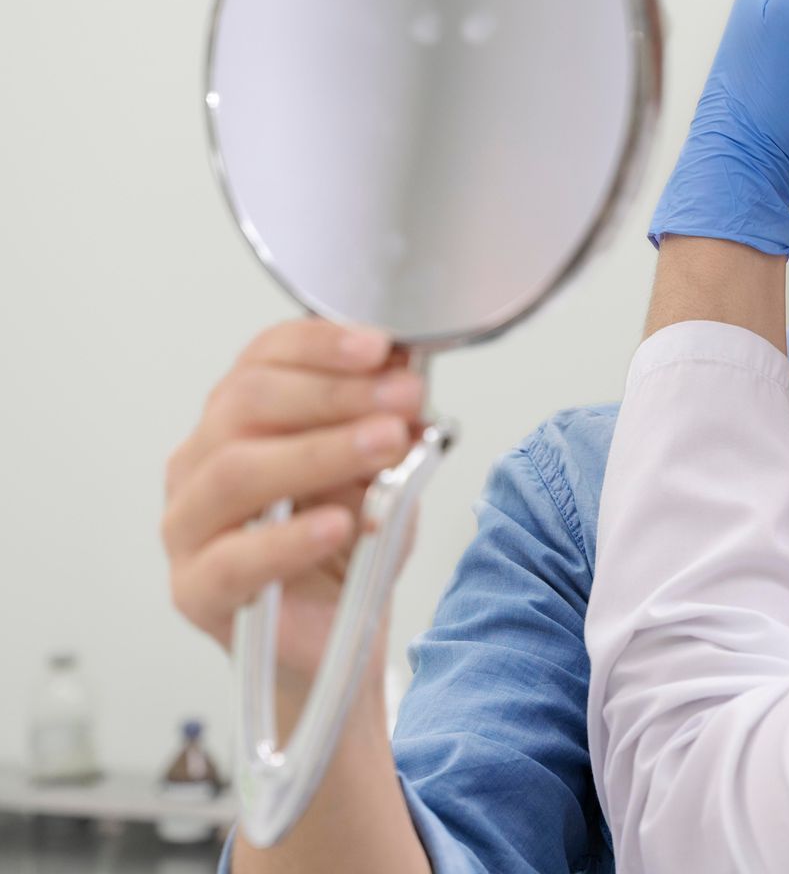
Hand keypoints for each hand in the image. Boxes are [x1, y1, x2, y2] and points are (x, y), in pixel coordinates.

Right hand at [163, 320, 424, 701]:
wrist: (337, 636)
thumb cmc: (349, 546)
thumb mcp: (382, 472)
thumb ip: (388, 426)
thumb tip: (408, 382)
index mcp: (237, 421)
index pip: (263, 360)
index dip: (320, 344)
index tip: (381, 345)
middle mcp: (201, 463)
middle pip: (247, 405)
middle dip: (335, 394)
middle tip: (402, 398)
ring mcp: (189, 527)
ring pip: (236, 472)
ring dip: (321, 451)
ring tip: (386, 444)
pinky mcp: (196, 590)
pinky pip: (234, 559)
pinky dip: (291, 538)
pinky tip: (342, 523)